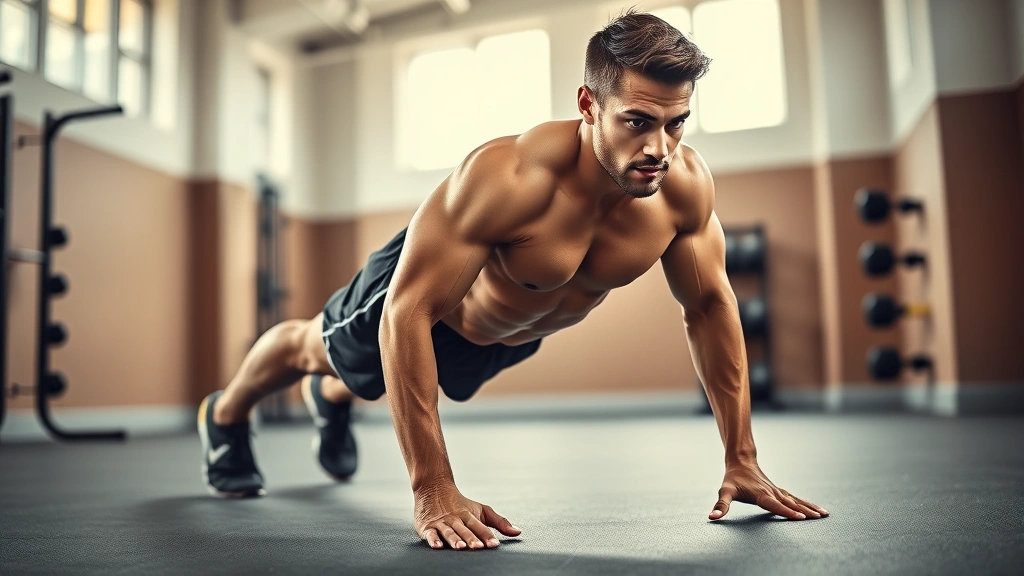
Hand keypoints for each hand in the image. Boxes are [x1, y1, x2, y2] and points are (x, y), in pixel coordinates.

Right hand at [414, 484, 521, 549]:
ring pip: (449, 532)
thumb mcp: (482, 510)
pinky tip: (437, 546)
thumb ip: (500, 522)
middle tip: (478, 547)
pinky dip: (433, 540)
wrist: (433, 487)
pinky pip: (430, 534)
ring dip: (455, 540)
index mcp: (469, 515)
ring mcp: (441, 523)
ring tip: (461, 547)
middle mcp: (455, 519)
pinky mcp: (427, 527)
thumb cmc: (461, 504)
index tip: (495, 545)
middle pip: (465, 530)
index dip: (487, 535)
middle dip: (471, 538)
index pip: (480, 526)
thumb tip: (518, 532)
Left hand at [709, 462, 828, 520]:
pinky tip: (817, 509)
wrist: (741, 461)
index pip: (776, 505)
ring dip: (811, 507)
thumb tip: (712, 517)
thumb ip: (720, 505)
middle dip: (806, 511)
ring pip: (797, 500)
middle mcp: (772, 493)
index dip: (787, 511)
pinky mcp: (780, 491)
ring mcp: (778, 491)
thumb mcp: (725, 491)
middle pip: (791, 503)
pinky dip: (807, 503)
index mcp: (761, 495)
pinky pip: (796, 498)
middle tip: (819, 518)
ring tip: (825, 515)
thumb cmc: (732, 479)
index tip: (801, 517)